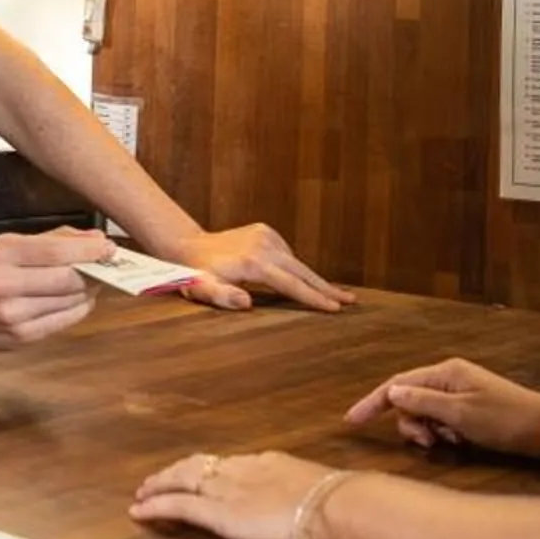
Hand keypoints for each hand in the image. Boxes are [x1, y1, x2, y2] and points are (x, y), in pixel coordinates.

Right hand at [0, 226, 108, 347]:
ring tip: (93, 280)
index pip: (56, 252)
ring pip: (69, 302)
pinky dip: (77, 308)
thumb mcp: (11, 243)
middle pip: (66, 280)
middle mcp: (4, 286)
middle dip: (93, 271)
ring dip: (89, 290)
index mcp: (1, 255)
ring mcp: (11, 316)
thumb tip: (95, 241)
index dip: (89, 251)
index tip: (107, 247)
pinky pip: (62, 321)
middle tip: (105, 264)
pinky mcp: (20, 337)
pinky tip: (78, 298)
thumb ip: (55, 239)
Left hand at [130, 448, 335, 538]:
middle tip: (157, 481)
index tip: (199, 474)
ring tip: (143, 494)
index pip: (229, 464)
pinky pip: (178, 506)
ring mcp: (228, 490)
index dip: (209, 469)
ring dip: (160, 485)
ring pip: (182, 480)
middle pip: (199, 465)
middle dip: (175, 471)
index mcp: (269, 463)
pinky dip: (155, 507)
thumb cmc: (341, 505)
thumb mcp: (323, 491)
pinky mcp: (218, 513)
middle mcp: (243, 470)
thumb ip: (311, 497)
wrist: (335, 508)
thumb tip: (321, 507)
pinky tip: (139, 512)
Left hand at [152, 222, 354, 312]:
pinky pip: (286, 254)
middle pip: (303, 271)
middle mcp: (265, 245)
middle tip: (352, 301)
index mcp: (254, 263)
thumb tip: (246, 303)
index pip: (291, 285)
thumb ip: (221, 297)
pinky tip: (293, 278)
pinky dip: (293, 267)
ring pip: (296, 262)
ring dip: (312, 279)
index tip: (335, 308)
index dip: (314, 298)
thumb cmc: (195, 274)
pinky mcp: (265, 230)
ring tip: (332, 294)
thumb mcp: (202, 289)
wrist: (188, 245)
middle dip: (327, 288)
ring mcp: (266, 235)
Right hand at [346, 356, 539, 457]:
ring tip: (449, 442)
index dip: (372, 402)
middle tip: (428, 443)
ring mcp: (459, 392)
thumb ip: (422, 403)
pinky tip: (459, 441)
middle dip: (412, 424)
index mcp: (444, 373)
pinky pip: (442, 419)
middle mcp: (449, 378)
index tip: (351, 421)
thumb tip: (392, 393)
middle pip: (410, 400)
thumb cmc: (503, 420)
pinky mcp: (469, 407)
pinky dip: (443, 432)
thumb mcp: (459, 414)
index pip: (397, 385)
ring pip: (425, 413)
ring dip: (429, 430)